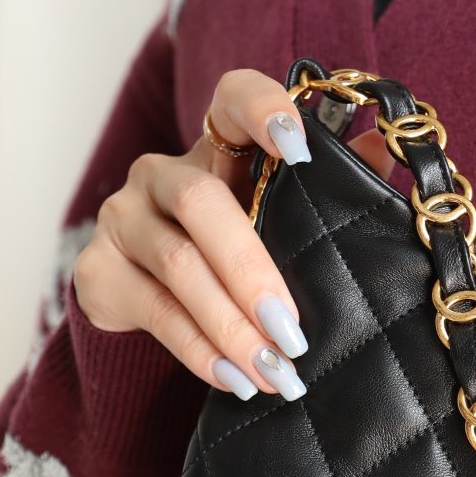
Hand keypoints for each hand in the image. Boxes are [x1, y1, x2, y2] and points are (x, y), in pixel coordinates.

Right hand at [72, 68, 317, 400]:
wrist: (151, 299)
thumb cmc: (237, 251)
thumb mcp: (282, 221)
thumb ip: (328, 188)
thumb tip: (376, 150)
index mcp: (216, 147)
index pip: (231, 98)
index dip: (262, 109)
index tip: (300, 148)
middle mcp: (161, 173)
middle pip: (201, 204)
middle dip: (251, 272)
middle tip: (293, 332)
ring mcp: (122, 219)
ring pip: (177, 266)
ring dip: (231, 326)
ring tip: (275, 371)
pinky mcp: (98, 271)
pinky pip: (154, 312)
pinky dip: (200, 351)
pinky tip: (235, 378)